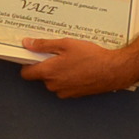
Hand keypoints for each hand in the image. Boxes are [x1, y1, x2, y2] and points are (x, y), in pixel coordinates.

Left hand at [18, 38, 138, 98]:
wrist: (112, 70)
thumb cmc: (91, 57)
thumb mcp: (65, 44)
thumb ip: (44, 45)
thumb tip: (28, 43)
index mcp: (48, 72)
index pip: (26, 73)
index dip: (27, 63)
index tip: (32, 55)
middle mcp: (54, 85)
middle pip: (41, 76)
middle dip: (46, 65)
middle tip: (58, 53)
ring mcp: (64, 91)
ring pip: (54, 81)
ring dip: (58, 72)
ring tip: (71, 59)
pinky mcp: (74, 94)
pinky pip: (65, 85)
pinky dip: (68, 77)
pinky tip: (78, 67)